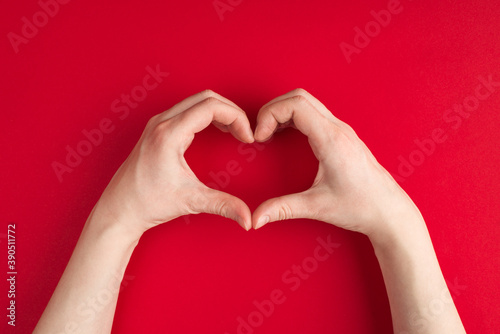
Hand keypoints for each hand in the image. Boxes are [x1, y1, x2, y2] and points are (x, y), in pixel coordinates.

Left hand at [95, 90, 254, 234]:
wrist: (120, 209)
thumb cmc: (147, 203)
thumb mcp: (190, 202)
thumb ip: (223, 206)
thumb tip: (248, 219)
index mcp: (169, 134)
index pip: (211, 107)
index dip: (236, 117)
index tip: (247, 137)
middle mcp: (161, 123)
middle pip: (205, 97)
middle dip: (231, 110)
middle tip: (244, 131)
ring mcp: (157, 124)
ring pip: (195, 101)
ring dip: (219, 111)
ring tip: (234, 131)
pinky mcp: (156, 129)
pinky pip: (186, 109)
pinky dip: (206, 114)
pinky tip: (216, 130)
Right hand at [252, 89, 422, 240]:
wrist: (389, 211)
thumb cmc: (360, 207)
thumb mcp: (317, 207)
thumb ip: (283, 209)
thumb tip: (256, 219)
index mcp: (331, 140)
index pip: (295, 105)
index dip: (270, 115)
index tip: (259, 137)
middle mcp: (338, 129)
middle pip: (299, 97)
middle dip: (273, 109)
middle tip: (260, 132)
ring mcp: (342, 130)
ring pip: (307, 102)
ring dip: (283, 111)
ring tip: (268, 133)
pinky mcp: (342, 136)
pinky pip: (315, 113)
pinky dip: (294, 117)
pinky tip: (285, 135)